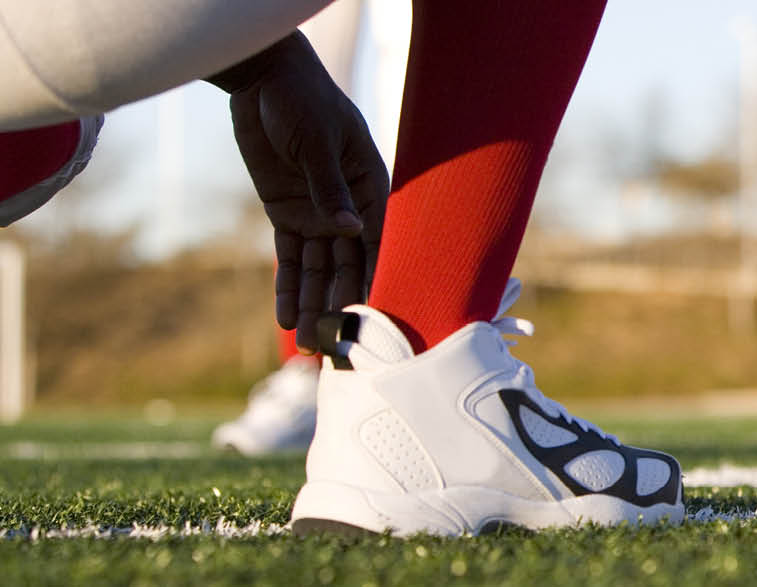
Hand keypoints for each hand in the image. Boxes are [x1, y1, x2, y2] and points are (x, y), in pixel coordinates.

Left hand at [213, 34, 387, 350]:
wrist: (262, 81)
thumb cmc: (302, 100)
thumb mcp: (316, 140)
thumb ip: (330, 188)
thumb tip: (350, 229)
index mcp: (372, 187)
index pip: (379, 243)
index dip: (377, 280)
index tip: (373, 319)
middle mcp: (350, 208)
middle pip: (350, 265)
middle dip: (343, 305)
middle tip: (336, 346)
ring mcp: (318, 214)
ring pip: (320, 269)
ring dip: (315, 304)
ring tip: (310, 344)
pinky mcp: (286, 214)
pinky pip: (289, 258)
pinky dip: (288, 286)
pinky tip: (285, 318)